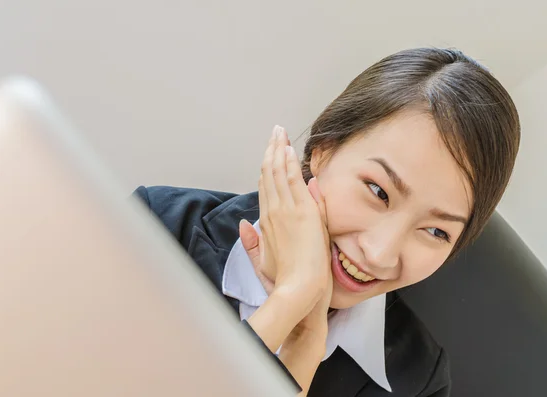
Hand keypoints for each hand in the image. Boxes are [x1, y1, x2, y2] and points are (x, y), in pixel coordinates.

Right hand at [246, 125, 330, 319]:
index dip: (266, 169)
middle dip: (270, 152)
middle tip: (274, 134)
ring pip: (278, 173)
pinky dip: (289, 163)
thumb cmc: (284, 281)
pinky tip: (288, 148)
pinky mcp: (302, 212)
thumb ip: (252, 242)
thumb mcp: (262, 261)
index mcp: (265, 224)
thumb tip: (244, 224)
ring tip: (279, 133)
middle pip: (268, 175)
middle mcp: (272, 213)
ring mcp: (286, 210)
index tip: (270, 154)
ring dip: (278, 151)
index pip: (265, 189)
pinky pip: (292, 180)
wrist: (298, 290)